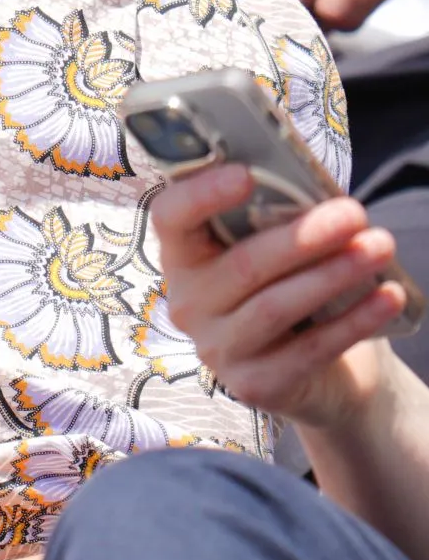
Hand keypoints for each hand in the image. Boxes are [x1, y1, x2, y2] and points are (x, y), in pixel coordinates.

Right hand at [152, 162, 404, 429]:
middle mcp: (188, 303)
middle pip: (242, 264)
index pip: (171, 218)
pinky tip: (388, 297)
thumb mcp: (275, 249)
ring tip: (380, 248)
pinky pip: (309, 350)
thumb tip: (318, 189)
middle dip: (304, 237)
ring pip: (276, 306)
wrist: (314, 372)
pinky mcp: (254, 384)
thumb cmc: (291, 286)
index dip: (202, 194)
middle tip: (354, 213)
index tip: (246, 174)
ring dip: (333, 274)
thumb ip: (277, 218)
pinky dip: (354, 321)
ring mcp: (218, 349)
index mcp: (185, 255)